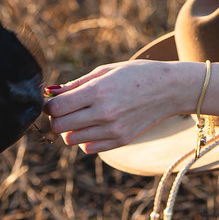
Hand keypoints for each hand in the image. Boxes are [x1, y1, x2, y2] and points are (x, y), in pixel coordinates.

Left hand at [45, 60, 218, 153]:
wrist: (169, 89)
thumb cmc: (135, 74)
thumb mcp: (105, 71)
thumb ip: (76, 84)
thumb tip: (50, 93)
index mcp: (97, 91)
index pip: (55, 108)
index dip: (49, 105)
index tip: (53, 100)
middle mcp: (103, 113)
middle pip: (59, 126)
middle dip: (56, 118)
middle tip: (66, 109)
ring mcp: (112, 130)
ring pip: (71, 139)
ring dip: (71, 129)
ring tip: (82, 116)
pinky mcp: (120, 141)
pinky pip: (88, 148)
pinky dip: (86, 139)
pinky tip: (95, 125)